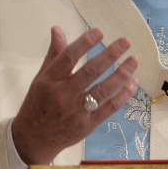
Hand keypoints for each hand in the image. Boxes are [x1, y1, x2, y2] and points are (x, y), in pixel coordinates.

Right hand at [11, 27, 138, 164]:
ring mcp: (76, 111)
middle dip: (110, 55)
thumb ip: (54, 54)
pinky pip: (109, 108)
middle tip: (126, 41)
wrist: (33, 139)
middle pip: (90, 72)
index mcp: (49, 80)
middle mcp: (63, 95)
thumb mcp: (41, 77)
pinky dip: (123, 95)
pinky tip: (133, 83)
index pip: (69, 57)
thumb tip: (58, 28)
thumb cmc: (38, 104)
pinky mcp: (88, 125)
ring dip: (121, 74)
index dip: (85, 43)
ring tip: (134, 60)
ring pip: (103, 90)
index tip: (100, 31)